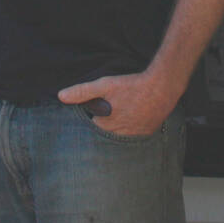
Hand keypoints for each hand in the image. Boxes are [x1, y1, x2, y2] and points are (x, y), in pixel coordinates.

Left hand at [57, 70, 180, 136]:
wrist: (162, 87)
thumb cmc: (132, 86)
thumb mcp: (105, 85)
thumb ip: (82, 92)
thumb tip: (61, 96)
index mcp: (106, 126)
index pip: (92, 128)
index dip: (93, 117)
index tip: (97, 111)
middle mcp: (119, 136)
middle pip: (105, 133)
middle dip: (106, 123)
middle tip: (112, 110)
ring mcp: (134, 137)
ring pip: (120, 136)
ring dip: (118, 128)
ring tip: (123, 113)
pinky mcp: (146, 134)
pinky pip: (134, 136)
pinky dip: (132, 129)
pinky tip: (134, 117)